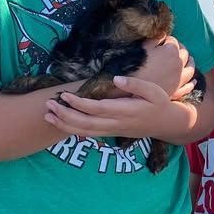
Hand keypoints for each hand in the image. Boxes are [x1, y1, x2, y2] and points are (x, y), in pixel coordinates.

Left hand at [44, 77, 175, 139]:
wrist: (165, 124)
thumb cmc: (159, 103)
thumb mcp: (154, 90)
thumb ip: (135, 85)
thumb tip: (116, 79)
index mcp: (126, 111)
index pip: (97, 109)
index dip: (79, 103)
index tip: (65, 95)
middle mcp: (116, 124)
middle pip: (85, 123)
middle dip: (65, 115)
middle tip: (49, 105)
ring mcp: (112, 130)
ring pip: (84, 132)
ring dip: (64, 125)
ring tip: (48, 115)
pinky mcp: (110, 133)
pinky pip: (88, 134)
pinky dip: (72, 130)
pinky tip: (61, 122)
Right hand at [132, 36, 193, 96]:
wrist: (134, 90)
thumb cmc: (137, 66)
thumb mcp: (144, 47)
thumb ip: (156, 39)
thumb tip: (163, 35)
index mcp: (172, 51)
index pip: (172, 40)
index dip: (167, 40)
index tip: (163, 41)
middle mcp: (179, 63)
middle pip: (184, 53)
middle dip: (180, 48)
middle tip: (175, 48)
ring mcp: (180, 78)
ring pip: (190, 68)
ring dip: (190, 63)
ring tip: (189, 60)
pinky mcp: (177, 90)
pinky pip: (188, 85)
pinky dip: (191, 82)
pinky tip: (193, 81)